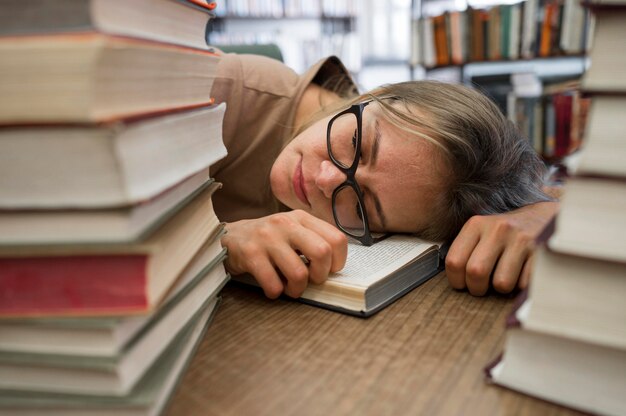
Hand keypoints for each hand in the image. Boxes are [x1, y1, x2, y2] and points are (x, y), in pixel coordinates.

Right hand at [221, 210, 347, 298]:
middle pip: (322, 252)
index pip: (336, 239)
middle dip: (320, 275)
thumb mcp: (292, 230)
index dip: (337, 261)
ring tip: (290, 288)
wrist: (230, 238)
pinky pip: (273, 284)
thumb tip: (333, 267)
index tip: (328, 270)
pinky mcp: (251, 254)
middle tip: (311, 280)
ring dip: (297, 289)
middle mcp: (286, 224)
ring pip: (299, 273)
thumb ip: (313, 241)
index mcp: (301, 218)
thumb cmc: (268, 239)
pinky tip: (272, 288)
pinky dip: (276, 292)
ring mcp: (267, 238)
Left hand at [445, 202, 558, 295]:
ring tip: (505, 277)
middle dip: (477, 288)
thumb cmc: (505, 233)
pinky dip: (521, 287)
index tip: (462, 283)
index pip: (454, 261)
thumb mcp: (481, 232)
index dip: (456, 280)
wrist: (542, 218)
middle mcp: (498, 229)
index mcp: (477, 224)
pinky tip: (521, 273)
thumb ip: (465, 251)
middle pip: (476, 273)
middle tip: (481, 288)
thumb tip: (453, 279)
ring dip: (501, 288)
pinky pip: (523, 285)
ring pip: (501, 283)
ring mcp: (521, 240)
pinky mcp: (541, 252)